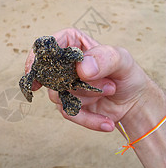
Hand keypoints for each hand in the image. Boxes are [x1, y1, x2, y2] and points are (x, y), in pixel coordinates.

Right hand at [25, 28, 148, 132]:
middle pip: (52, 73)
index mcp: (73, 45)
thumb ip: (104, 58)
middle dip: (78, 83)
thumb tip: (81, 69)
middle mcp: (65, 65)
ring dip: (87, 97)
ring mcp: (65, 86)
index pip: (50, 45)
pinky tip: (107, 122)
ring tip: (111, 90)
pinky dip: (88, 119)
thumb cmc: (126, 73)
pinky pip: (69, 113)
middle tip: (109, 84)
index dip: (39, 56)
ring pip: (59, 94)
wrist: (134, 101)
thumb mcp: (122, 60)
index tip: (33, 70)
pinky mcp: (69, 105)